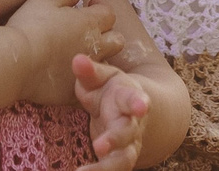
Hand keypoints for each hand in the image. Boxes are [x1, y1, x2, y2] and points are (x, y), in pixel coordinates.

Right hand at [7, 0, 118, 108]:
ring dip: (97, 58)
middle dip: (109, 35)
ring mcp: (87, 71)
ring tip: (79, 55)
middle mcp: (94, 46)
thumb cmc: (29, 26)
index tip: (90, 5)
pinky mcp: (76, 91)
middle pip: (117, 41)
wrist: (17, 62)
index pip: (109, 13)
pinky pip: (88, 86)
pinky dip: (82, 79)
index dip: (100, 8)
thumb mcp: (43, 0)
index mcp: (88, 22)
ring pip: (106, 65)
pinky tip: (67, 75)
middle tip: (90, 32)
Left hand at [71, 54, 153, 170]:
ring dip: (105, 168)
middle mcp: (131, 124)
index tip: (141, 107)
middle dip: (115, 140)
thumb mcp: (102, 77)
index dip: (138, 103)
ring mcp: (127, 145)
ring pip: (123, 160)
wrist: (129, 110)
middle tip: (99, 146)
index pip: (134, 99)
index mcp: (128, 98)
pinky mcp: (119, 160)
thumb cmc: (109, 89)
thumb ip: (90, 71)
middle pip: (127, 134)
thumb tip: (77, 59)